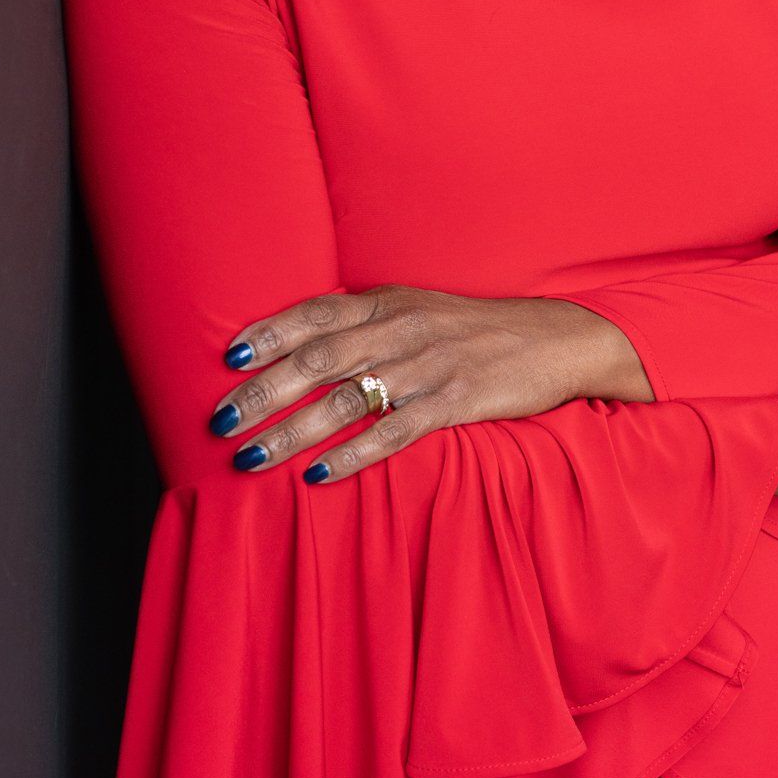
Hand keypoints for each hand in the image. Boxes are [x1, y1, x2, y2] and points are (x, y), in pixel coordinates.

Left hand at [209, 284, 647, 483]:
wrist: (558, 339)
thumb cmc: (480, 330)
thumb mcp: (423, 309)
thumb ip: (371, 322)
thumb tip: (308, 345)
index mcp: (391, 302)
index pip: (316, 313)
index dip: (270, 334)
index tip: (228, 359)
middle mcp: (403, 329)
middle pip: (318, 358)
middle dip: (262, 392)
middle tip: (219, 422)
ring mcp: (428, 366)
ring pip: (345, 397)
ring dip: (292, 429)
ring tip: (251, 456)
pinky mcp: (455, 401)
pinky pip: (392, 432)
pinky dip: (350, 455)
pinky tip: (317, 476)